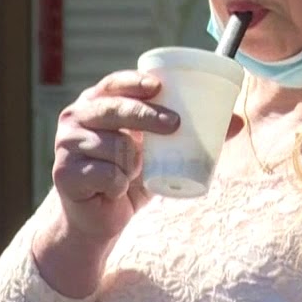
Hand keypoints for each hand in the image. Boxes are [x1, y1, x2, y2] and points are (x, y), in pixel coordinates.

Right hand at [32, 70, 178, 297]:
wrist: (98, 220)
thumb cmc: (129, 176)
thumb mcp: (159, 152)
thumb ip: (190, 134)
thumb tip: (237, 122)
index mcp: (95, 103)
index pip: (114, 83)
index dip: (135, 81)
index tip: (159, 86)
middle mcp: (76, 118)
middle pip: (114, 109)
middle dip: (146, 114)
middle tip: (174, 124)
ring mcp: (66, 144)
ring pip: (115, 145)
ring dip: (131, 164)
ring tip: (129, 173)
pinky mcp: (64, 173)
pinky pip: (106, 174)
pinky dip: (118, 184)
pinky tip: (111, 190)